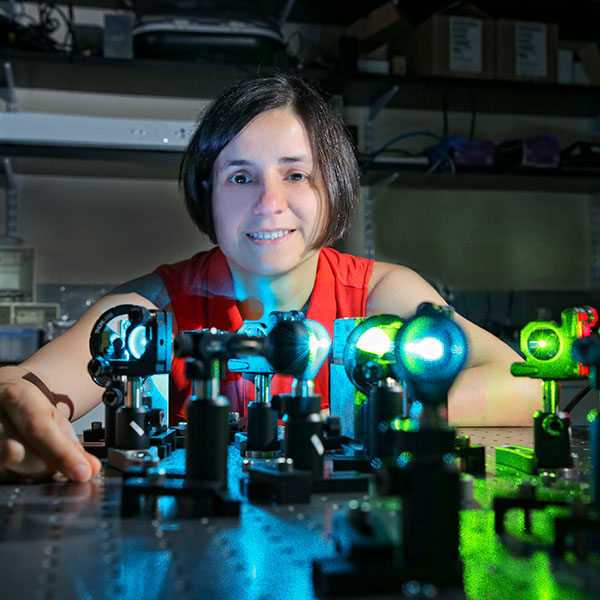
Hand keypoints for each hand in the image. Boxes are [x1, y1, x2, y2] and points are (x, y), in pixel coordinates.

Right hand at [0, 367, 100, 481]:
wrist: (2, 393)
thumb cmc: (28, 405)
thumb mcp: (52, 413)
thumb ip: (71, 442)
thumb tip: (90, 468)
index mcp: (17, 396)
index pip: (38, 427)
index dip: (62, 453)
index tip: (83, 472)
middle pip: (14, 452)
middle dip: (42, 467)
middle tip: (56, 465)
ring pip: (3, 467)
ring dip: (25, 473)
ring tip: (35, 459)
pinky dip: (13, 474)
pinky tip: (20, 465)